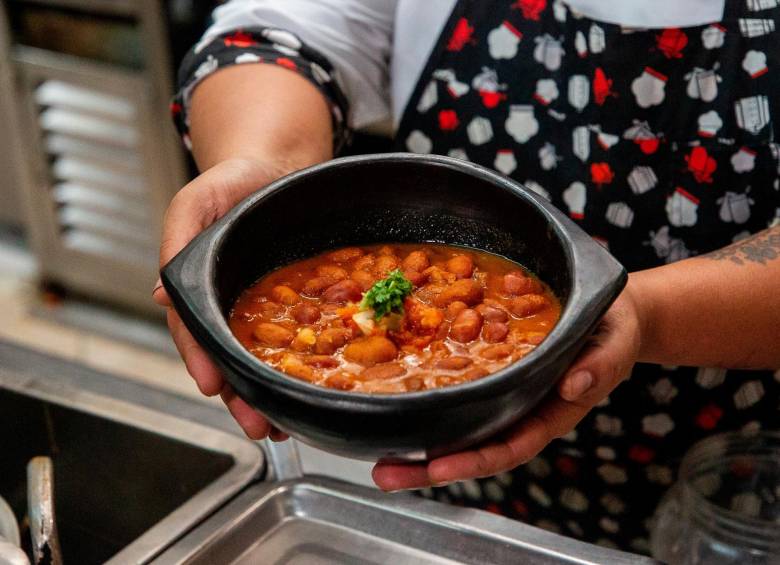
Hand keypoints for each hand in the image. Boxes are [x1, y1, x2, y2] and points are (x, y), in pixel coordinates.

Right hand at [154, 157, 292, 440]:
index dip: (201, 357)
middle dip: (239, 396)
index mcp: (199, 286)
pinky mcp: (292, 306)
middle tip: (256, 425)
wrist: (278, 169)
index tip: (211, 384)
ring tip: (281, 426)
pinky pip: (294, 342)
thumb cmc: (232, 182)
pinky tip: (308, 392)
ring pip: (258, 361)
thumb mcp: (196, 202)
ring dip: (266, 395)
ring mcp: (258, 309)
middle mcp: (226, 304)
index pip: (194, 330)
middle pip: (228, 358)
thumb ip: (177, 240)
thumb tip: (160, 294)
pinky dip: (299, 369)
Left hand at [372, 280, 645, 490]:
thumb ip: (601, 364)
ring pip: (461, 428)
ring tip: (380, 457)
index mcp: (552, 411)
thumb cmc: (614, 329)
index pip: (511, 445)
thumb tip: (573, 386)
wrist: (608, 314)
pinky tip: (398, 406)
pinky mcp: (492, 374)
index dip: (475, 460)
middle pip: (474, 448)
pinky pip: (460, 396)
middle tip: (385, 474)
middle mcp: (522, 410)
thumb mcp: (615, 341)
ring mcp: (505, 396)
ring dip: (421, 444)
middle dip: (430, 467)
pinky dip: (429, 405)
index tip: (438, 469)